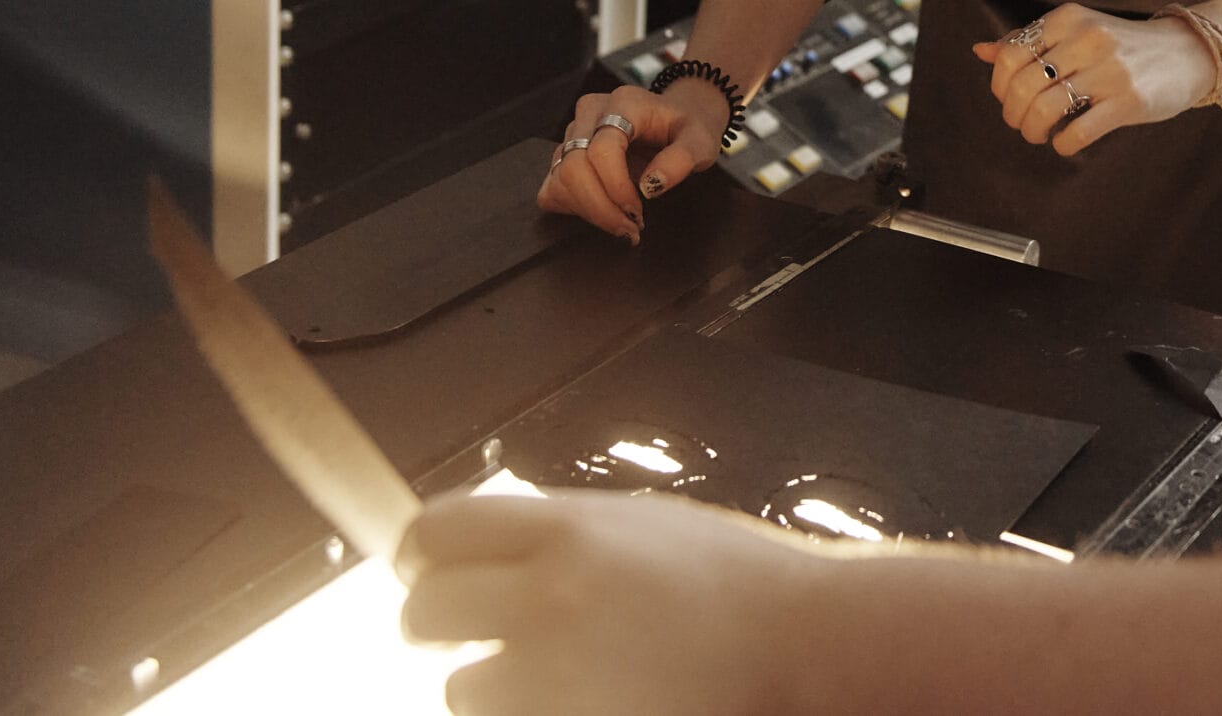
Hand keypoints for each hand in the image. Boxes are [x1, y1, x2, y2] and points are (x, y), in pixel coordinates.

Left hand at [400, 491, 812, 715]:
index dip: (421, 552)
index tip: (424, 566)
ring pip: (459, 688)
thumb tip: (466, 544)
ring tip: (561, 672)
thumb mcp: (638, 523)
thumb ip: (554, 529)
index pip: (436, 531)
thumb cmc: (731, 584)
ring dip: (490, 684)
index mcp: (569, 532)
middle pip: (424, 611)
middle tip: (461, 626)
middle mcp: (550, 600)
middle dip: (436, 620)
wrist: (799, 646)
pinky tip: (583, 696)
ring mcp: (555, 677)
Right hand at [538, 80, 734, 241]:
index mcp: (624, 103)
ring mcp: (573, 132)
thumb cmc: (687, 129)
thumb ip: (682, 160)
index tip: (639, 212)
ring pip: (559, 178)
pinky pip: (552, 186)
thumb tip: (651, 185)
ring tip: (621, 224)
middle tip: (629, 229)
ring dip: (588, 211)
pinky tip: (601, 212)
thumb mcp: (701, 141)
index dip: (616, 187)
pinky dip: (573, 207)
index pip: (603, 148)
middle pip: (574, 166)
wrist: (675, 119)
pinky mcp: (564, 153)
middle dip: (600, 208)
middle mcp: (591, 113)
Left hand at [973, 3, 1215, 155]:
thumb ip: (1030, 40)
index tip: (1008, 99)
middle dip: (1012, 114)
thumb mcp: (1076, 31)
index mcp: (1069, 19)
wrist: (1186, 53)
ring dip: (1032, 131)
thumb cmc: (1122, 46)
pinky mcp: (1129, 102)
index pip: (1010, 54)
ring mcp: (1110, 71)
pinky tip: (1066, 141)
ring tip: (1039, 134)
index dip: (999, 85)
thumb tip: (980, 51)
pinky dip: (1062, 144)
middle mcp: (1087, 39)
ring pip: (1045, 109)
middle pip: (1022, 85)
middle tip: (1021, 124)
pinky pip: (1077, 132)